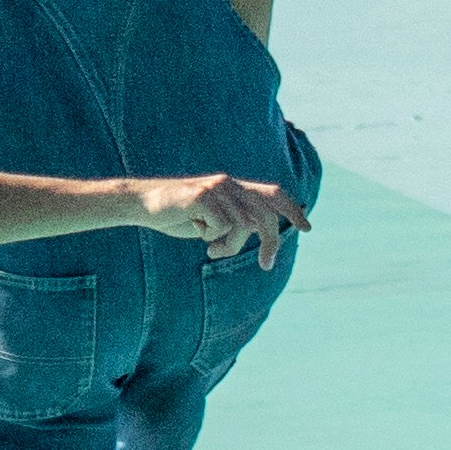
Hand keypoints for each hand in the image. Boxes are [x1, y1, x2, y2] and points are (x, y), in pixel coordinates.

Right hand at [128, 171, 307, 266]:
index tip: (307, 228)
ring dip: (229, 247)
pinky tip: (195, 230)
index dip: (292, 209)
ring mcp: (217, 188)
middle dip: (270, 243)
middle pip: (265, 215)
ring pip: (242, 226)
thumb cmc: (178, 215)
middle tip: (266, 265)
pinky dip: (212, 238)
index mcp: (235, 188)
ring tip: (212, 249)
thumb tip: (262, 235)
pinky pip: (222, 227)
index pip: (273, 193)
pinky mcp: (203, 196)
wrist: (143, 204)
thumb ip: (237, 223)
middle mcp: (229, 184)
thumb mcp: (213, 221)